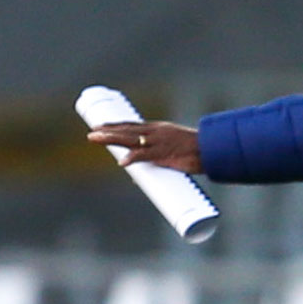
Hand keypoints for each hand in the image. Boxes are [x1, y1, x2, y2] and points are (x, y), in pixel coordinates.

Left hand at [87, 121, 202, 173]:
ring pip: (130, 138)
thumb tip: (140, 178)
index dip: (115, 126)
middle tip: (91, 133)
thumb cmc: (196, 151)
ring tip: (95, 138)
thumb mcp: (174, 151)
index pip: (132, 125)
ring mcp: (158, 142)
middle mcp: (155, 132)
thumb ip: (156, 161)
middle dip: (107, 131)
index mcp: (158, 129)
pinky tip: (122, 162)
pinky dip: (133, 158)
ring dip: (111, 138)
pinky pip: (145, 155)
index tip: (100, 126)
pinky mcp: (164, 153)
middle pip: (126, 130)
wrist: (211, 148)